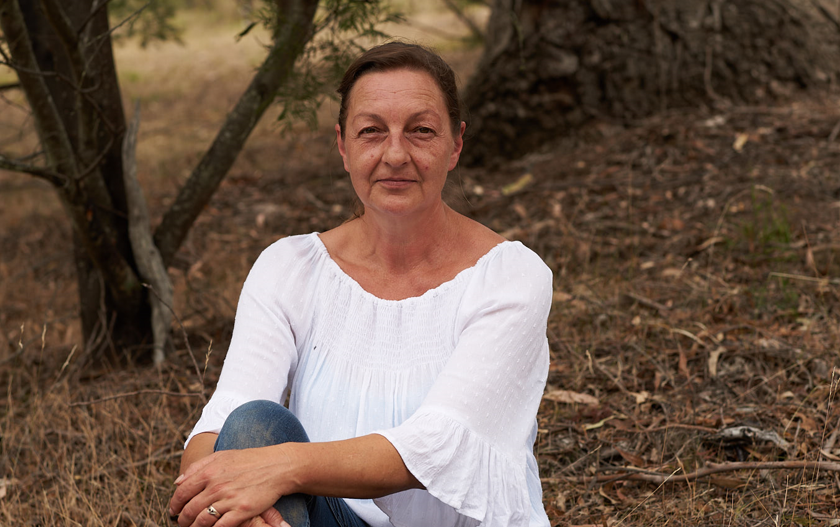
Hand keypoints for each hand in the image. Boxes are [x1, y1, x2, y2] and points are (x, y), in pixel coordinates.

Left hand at [169, 445, 295, 526]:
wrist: (277, 466)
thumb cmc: (250, 460)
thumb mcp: (222, 456)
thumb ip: (198, 467)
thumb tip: (177, 482)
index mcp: (209, 472)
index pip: (182, 492)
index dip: (174, 504)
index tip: (174, 510)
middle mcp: (216, 486)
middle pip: (190, 510)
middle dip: (182, 520)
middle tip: (182, 523)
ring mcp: (229, 500)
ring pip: (202, 521)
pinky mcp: (242, 511)